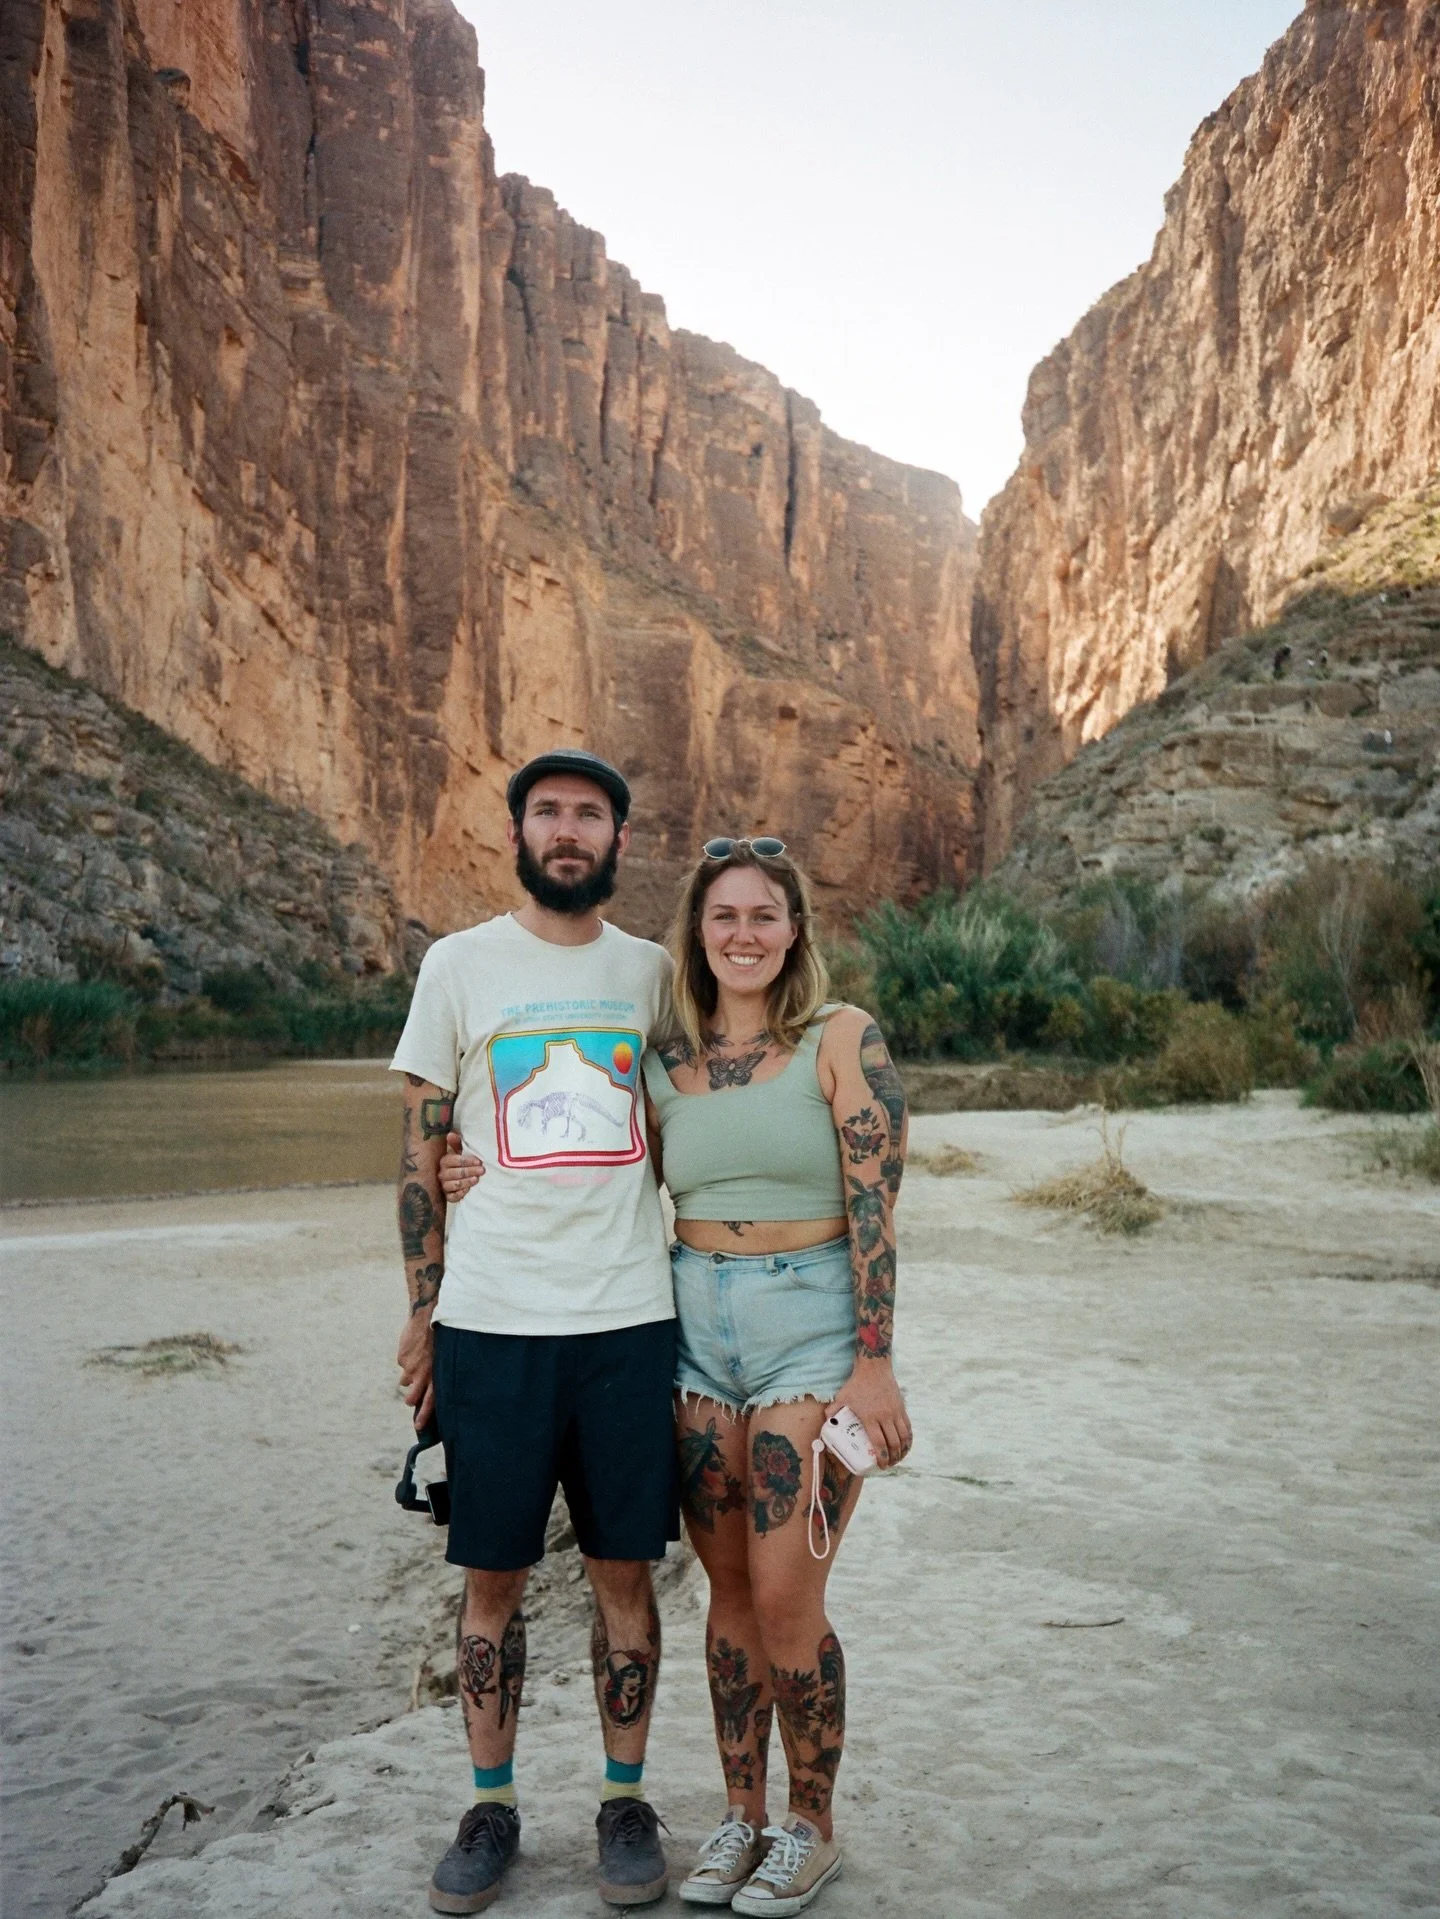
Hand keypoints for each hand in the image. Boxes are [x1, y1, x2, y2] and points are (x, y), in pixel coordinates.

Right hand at [396, 1310, 434, 1428]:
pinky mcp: (402, 1358)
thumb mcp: (444, 1357)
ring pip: (405, 1381)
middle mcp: (423, 1374)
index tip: (418, 1426)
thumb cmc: (441, 1336)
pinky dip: (407, 1359)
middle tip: (411, 1397)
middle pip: (412, 1397)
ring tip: (418, 1360)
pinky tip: (414, 1348)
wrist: (427, 1315)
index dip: (425, 1415)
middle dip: (410, 1399)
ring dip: (409, 1375)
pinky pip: (402, 1364)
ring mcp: (410, 1367)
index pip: (431, 1401)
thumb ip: (437, 1373)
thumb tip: (428, 1389)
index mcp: (437, 1374)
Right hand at [439, 1130, 485, 1202]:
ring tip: (476, 1180)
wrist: (455, 1178)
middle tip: (482, 1170)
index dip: (466, 1161)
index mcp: (444, 1161)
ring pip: (453, 1185)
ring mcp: (443, 1185)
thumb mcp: (459, 1151)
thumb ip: (456, 1143)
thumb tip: (450, 1134)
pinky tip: (468, 1190)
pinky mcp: (447, 1196)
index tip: (479, 1161)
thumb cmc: (459, 1162)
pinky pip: (451, 1197)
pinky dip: (460, 1194)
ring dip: (466, 1182)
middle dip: (469, 1171)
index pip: (453, 1160)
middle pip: (455, 1173)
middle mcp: (442, 1173)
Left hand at [827, 1358, 911, 1469]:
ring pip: (903, 1437)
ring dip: (902, 1451)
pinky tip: (905, 1446)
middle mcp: (885, 1416)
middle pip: (893, 1443)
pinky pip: (908, 1428)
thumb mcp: (842, 1397)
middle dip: (892, 1458)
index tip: (880, 1465)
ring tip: (897, 1458)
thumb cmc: (856, 1384)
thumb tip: (826, 1424)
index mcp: (870, 1416)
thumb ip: (833, 1411)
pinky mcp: (902, 1408)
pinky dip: (908, 1439)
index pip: (879, 1443)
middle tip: (887, 1465)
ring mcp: (895, 1412)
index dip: (881, 1457)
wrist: (874, 1368)